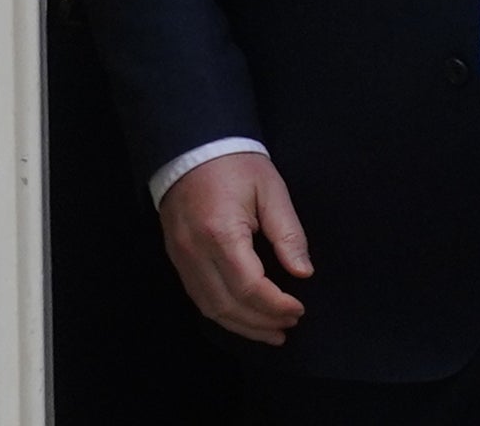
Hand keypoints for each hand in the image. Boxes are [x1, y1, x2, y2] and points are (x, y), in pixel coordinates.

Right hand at [158, 152, 312, 344]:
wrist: (192, 148)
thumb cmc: (236, 164)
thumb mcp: (271, 190)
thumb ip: (287, 233)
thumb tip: (303, 272)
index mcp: (221, 233)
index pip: (249, 286)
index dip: (275, 305)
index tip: (299, 310)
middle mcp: (195, 252)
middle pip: (228, 305)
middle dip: (261, 322)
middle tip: (289, 325)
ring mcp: (181, 259)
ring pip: (210, 309)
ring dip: (242, 325)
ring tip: (271, 332)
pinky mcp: (177, 259)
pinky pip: (198, 298)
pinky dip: (223, 314)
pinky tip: (243, 318)